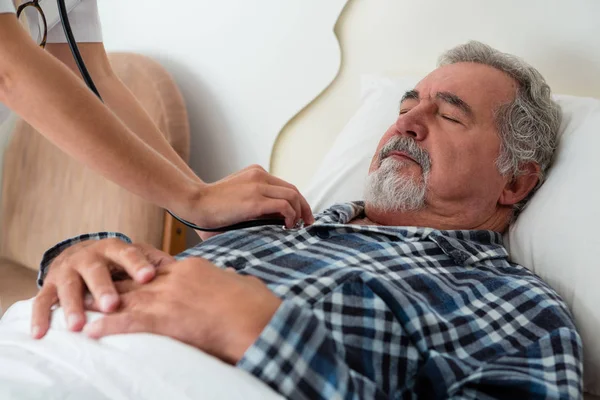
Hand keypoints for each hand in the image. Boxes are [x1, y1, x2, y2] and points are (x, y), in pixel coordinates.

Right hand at [31, 239, 174, 338]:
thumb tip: (183, 270)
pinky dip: (40, 317)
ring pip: (69, 287)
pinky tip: (41, 333)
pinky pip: (42, 301)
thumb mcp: (133, 257)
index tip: (149, 277)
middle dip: (103, 288)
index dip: (138, 264)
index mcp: (113, 248)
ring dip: (73, 305)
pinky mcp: (49, 285)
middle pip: (96, 270)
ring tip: (78, 325)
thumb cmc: (116, 262)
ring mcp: (67, 270)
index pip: (128, 253)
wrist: (78, 254)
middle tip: (112, 305)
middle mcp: (88, 256)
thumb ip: (154, 262)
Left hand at [83, 257, 281, 364]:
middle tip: (92, 286)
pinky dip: (108, 327)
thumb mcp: (242, 283)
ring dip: (100, 304)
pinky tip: (92, 331)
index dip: (137, 270)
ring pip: (125, 298)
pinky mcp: (165, 319)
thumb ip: (231, 278)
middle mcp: (174, 278)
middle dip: (112, 284)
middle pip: (134, 279)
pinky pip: (128, 322)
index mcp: (193, 267)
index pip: (156, 265)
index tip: (124, 272)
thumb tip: (234, 276)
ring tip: (81, 308)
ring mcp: (168, 297)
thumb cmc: (255, 304)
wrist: (256, 318)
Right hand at [175, 165, 313, 240]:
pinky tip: (286, 227)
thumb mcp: (239, 198)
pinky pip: (284, 206)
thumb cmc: (212, 207)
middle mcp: (259, 176)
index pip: (286, 186)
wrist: (194, 203)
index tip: (301, 217)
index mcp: (256, 173)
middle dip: (304, 208)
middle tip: (307, 224)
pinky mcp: (255, 200)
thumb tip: (277, 221)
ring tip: (296, 227)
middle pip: (293, 190)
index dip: (298, 202)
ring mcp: (258, 187)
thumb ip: (256, 204)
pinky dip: (291, 217)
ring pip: (293, 196)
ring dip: (299, 213)